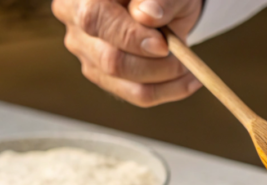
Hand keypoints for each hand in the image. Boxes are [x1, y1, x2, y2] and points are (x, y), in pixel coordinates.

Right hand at [52, 0, 203, 106]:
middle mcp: (75, 22)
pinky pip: (136, 94)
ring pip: (123, 80)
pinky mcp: (102, 74)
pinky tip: (190, 80)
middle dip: (155, 64)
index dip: (130, 36)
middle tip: (185, 58)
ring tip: (192, 67)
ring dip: (166, 78)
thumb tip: (148, 16)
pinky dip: (169, 90)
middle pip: (109, 59)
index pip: (95, 18)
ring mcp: (85, 51)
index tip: (163, 46)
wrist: (158, 3)